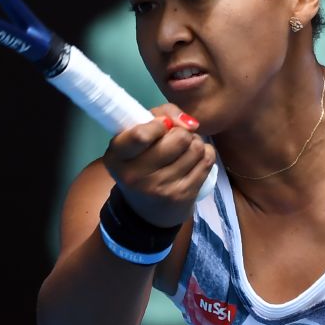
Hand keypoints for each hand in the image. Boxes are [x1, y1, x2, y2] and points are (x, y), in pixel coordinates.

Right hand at [103, 105, 215, 227]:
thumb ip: (162, 114)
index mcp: (117, 157)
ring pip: (196, 147)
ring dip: (195, 142)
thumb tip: (190, 124)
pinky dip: (205, 153)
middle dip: (182, 132)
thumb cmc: (142, 161)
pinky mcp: (183, 196)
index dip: (159, 124)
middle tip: (176, 139)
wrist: (147, 210)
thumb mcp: (138, 135)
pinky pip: (207, 160)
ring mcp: (161, 189)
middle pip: (179, 138)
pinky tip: (194, 159)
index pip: (141, 135)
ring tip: (185, 150)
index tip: (163, 125)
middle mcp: (135, 176)